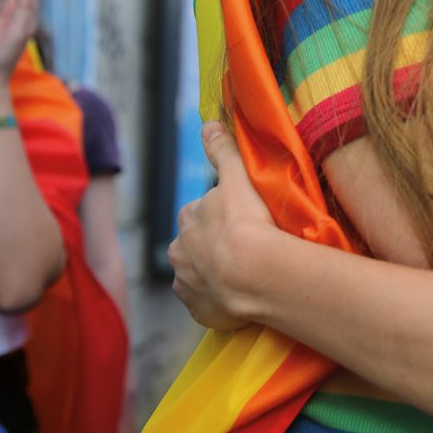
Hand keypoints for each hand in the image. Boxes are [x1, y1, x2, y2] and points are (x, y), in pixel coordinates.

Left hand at [168, 122, 277, 330]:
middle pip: (195, 244)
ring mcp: (187, 283)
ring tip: (245, 273)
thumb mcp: (237, 178)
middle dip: (213, 245)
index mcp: (188, 218)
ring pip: (198, 273)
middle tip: (246, 247)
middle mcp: (179, 251)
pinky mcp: (198, 309)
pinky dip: (219, 298)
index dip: (221, 215)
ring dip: (215, 272)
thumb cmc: (248, 222)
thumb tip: (208, 123)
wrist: (253, 274)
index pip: (201, 212)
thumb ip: (223, 151)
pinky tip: (240, 295)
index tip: (243, 220)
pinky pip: (207, 301)